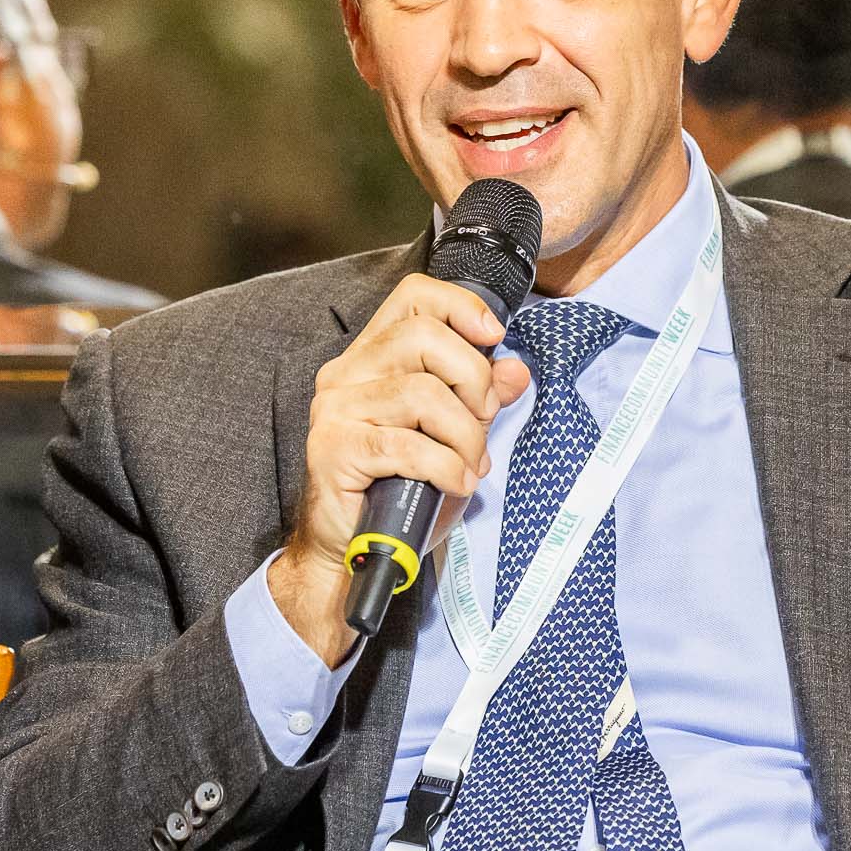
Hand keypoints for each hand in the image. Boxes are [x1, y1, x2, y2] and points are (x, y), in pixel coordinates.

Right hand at [269, 273, 530, 664]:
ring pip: (422, 394)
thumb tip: (516, 370)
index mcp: (373, 358)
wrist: (353, 552)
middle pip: (423, 338)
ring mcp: (336, 411)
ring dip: (464, 435)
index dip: (460, 306)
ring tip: (469, 465)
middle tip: (484, 421)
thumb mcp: (456, 439)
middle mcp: (347, 374)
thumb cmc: (402, 492)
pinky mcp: (334, 450)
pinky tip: (454, 484)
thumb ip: (482, 400)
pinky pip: (407, 445)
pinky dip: (445, 466)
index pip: (413, 297)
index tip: (494, 336)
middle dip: (473, 379)